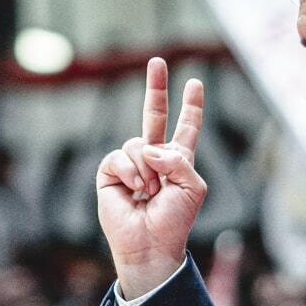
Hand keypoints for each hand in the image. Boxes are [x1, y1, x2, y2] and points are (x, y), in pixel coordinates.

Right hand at [96, 58, 209, 303]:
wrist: (151, 245)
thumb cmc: (175, 220)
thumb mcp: (192, 186)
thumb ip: (178, 159)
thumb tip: (149, 148)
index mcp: (178, 160)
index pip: (186, 127)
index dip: (191, 106)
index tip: (195, 84)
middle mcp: (154, 158)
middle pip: (155, 115)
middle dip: (156, 88)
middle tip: (157, 61)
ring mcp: (132, 165)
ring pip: (139, 144)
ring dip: (148, 168)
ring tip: (150, 191)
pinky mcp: (110, 173)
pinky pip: (120, 156)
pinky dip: (130, 171)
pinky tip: (135, 190)